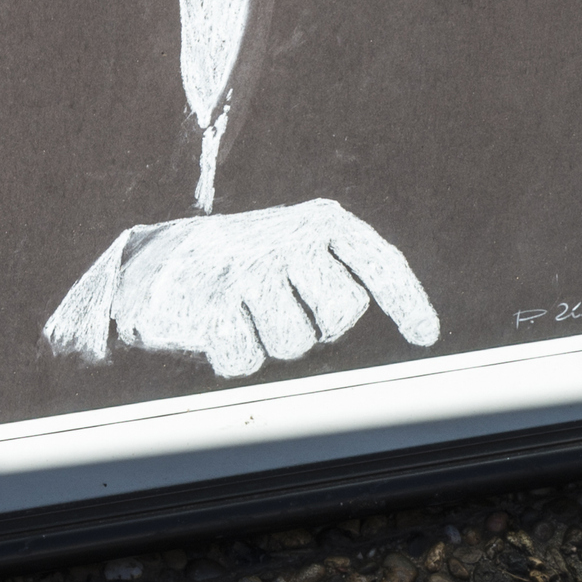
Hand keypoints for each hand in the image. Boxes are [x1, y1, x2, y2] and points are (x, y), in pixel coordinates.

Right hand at [42, 200, 439, 378]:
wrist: (155, 262)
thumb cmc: (246, 264)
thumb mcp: (296, 251)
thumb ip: (342, 275)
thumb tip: (418, 329)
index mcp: (317, 221)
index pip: (375, 260)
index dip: (406, 299)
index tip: (426, 336)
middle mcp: (286, 237)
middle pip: (341, 314)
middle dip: (319, 324)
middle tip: (284, 307)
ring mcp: (247, 269)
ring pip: (294, 343)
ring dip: (271, 342)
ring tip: (246, 314)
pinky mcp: (210, 303)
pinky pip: (246, 360)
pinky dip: (233, 356)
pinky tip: (217, 328)